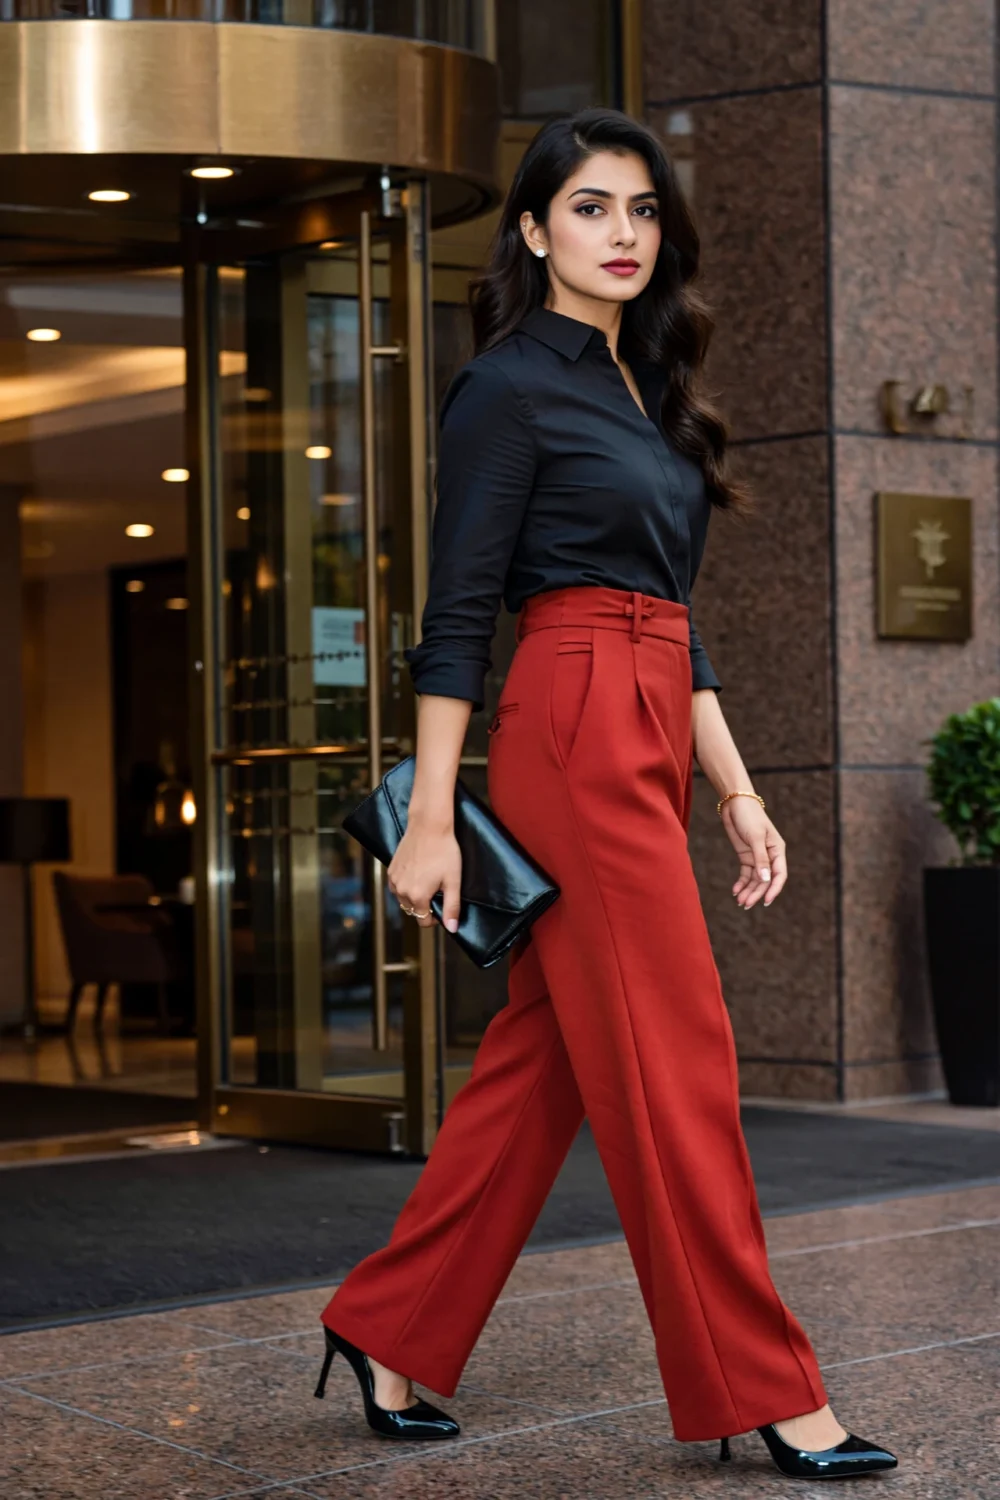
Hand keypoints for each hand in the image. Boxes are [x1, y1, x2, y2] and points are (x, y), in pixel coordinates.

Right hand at [387, 817, 461, 931]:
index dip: (436, 917)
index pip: (423, 921)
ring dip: (414, 896)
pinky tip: (417, 874)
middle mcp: (401, 891)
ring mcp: (394, 880)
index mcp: (417, 896)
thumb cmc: (445, 852)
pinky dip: (406, 886)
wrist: (429, 826)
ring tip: (428, 880)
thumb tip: (452, 929)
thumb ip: (452, 907)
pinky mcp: (391, 870)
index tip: (444, 904)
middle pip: (413, 911)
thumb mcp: (453, 881)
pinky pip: (396, 887)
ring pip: (404, 899)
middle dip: (425, 906)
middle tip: (438, 888)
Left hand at [719, 797, 786, 908]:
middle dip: (756, 893)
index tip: (766, 901)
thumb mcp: (755, 837)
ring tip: (740, 901)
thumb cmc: (749, 816)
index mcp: (777, 850)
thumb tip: (766, 879)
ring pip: (755, 879)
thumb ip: (760, 858)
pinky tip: (735, 890)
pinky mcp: (746, 856)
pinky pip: (746, 874)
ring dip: (748, 890)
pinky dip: (741, 883)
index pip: (779, 874)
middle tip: (745, 904)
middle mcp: (769, 856)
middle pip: (765, 880)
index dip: (774, 889)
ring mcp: (757, 856)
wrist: (735, 803)